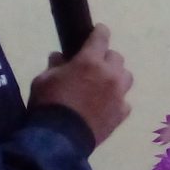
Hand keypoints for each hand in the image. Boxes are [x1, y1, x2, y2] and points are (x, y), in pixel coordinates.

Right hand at [30, 23, 132, 147]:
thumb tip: (59, 57)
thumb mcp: (43, 80)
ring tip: (104, 84)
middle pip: (116, 57)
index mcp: (90, 61)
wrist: (59, 138)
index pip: (101, 37)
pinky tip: (105, 105)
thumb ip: (55, 66)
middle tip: (94, 65)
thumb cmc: (48, 104)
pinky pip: (124, 100)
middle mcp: (110, 74)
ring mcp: (119, 94)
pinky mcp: (122, 112)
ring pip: (125, 76)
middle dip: (105, 58)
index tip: (99, 30)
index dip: (100, 32)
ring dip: (116, 76)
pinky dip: (116, 100)